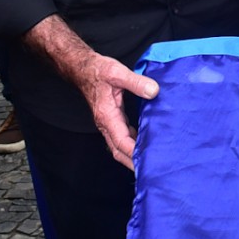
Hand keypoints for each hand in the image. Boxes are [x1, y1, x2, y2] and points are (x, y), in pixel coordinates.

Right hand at [72, 51, 159, 168]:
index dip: (134, 153)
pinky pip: (121, 138)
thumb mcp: (117, 72)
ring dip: (132, 155)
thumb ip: (136, 82)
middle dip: (133, 162)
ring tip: (151, 161)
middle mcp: (106, 124)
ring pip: (119, 146)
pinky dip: (131, 145)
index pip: (121, 142)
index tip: (148, 160)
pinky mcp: (112, 120)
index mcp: (107, 116)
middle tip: (152, 170)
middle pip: (119, 151)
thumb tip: (154, 91)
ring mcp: (108, 123)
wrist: (84, 69)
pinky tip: (144, 144)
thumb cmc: (98, 71)